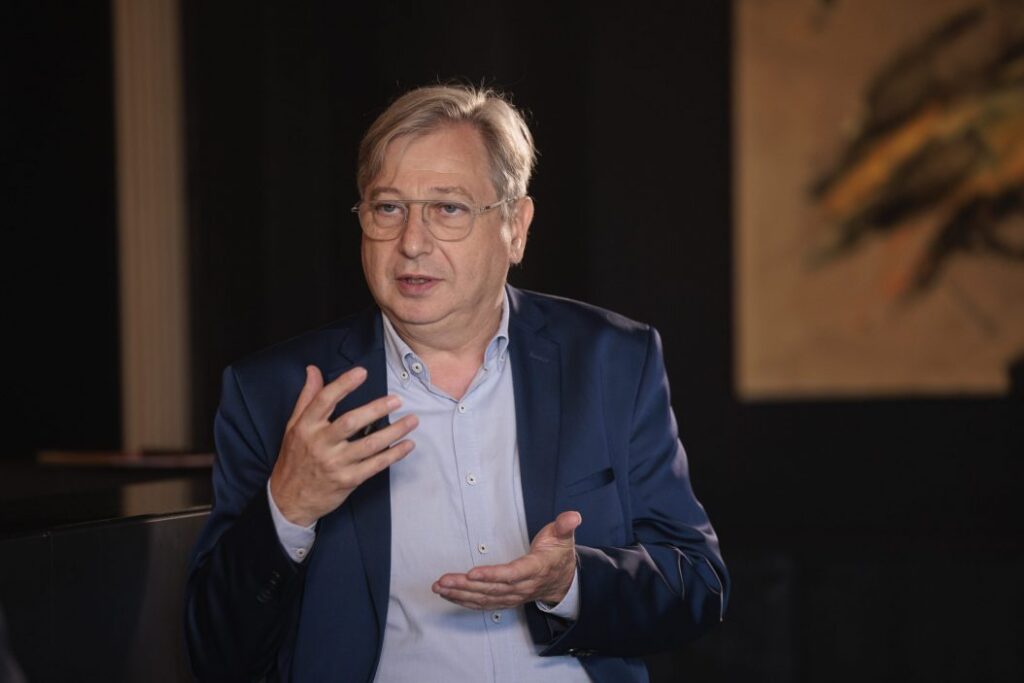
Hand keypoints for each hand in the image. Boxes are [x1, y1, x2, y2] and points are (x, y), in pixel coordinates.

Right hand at [269, 365, 417, 526]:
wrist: (289, 500)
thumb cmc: (294, 458)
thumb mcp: (293, 426)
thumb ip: (307, 397)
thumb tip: (313, 370)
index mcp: (306, 427)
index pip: (324, 400)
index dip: (343, 384)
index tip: (362, 372)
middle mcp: (320, 444)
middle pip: (351, 422)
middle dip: (376, 409)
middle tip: (397, 400)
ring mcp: (335, 463)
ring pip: (369, 445)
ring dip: (394, 432)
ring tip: (412, 420)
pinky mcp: (348, 480)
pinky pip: (375, 465)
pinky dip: (394, 455)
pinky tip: (407, 445)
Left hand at [432, 511, 581, 609]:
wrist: (563, 581)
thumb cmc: (558, 556)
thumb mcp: (564, 537)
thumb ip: (565, 526)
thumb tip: (573, 516)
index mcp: (535, 570)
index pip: (512, 574)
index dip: (492, 576)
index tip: (472, 573)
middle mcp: (522, 586)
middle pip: (491, 589)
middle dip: (465, 586)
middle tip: (443, 581)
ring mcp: (513, 596)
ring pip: (484, 598)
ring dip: (460, 594)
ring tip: (440, 587)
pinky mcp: (505, 600)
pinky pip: (484, 604)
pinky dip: (465, 601)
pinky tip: (450, 595)